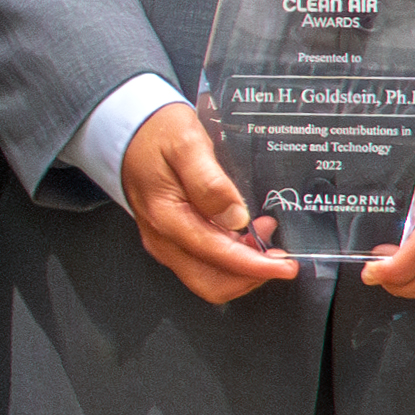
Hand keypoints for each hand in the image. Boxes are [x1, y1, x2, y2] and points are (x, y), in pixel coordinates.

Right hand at [117, 101, 294, 305]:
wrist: (129, 130)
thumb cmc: (155, 132)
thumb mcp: (187, 144)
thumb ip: (210, 181)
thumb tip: (236, 216)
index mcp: (166, 218)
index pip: (217, 256)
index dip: (255, 267)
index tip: (285, 266)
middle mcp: (163, 239)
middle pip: (212, 283)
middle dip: (251, 276)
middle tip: (279, 255)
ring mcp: (166, 242)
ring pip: (209, 278)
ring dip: (243, 267)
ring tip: (264, 235)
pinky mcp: (172, 239)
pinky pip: (204, 264)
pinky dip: (231, 259)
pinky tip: (245, 233)